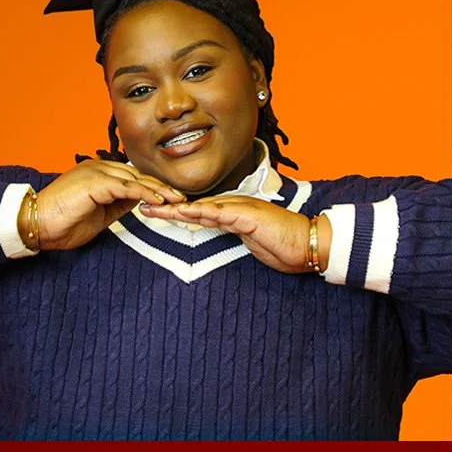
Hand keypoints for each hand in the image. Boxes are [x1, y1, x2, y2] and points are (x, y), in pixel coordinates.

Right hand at [33, 161, 184, 250]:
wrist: (38, 225)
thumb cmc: (65, 223)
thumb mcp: (102, 214)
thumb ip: (120, 204)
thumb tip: (141, 202)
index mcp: (98, 173)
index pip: (132, 177)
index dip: (154, 187)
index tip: (172, 198)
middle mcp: (97, 168)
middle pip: (137, 175)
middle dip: (162, 187)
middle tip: (182, 198)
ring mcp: (95, 173)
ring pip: (134, 179)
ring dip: (158, 189)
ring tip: (177, 199)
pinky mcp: (94, 183)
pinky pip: (126, 187)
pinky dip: (144, 193)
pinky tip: (159, 200)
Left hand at [139, 197, 322, 274]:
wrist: (310, 245)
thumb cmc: (287, 247)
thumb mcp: (254, 243)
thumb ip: (238, 236)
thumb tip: (225, 235)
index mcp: (235, 215)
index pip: (200, 213)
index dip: (177, 212)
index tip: (156, 212)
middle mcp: (235, 208)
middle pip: (194, 207)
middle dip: (167, 206)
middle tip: (141, 204)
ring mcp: (242, 210)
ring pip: (202, 207)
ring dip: (176, 208)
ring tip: (153, 207)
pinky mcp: (250, 216)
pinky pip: (221, 213)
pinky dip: (202, 212)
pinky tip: (184, 212)